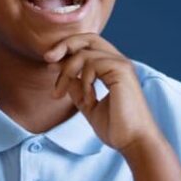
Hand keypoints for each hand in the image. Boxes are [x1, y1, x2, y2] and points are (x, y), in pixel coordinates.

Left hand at [45, 34, 161, 152]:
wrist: (133, 142)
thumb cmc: (116, 128)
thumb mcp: (89, 105)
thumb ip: (78, 89)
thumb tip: (64, 75)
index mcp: (113, 68)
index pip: (89, 46)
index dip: (67, 51)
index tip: (49, 65)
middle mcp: (119, 62)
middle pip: (88, 38)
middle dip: (64, 45)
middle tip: (47, 60)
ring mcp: (122, 65)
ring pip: (84, 53)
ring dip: (67, 73)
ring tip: (61, 94)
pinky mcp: (122, 71)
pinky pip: (92, 65)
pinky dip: (83, 81)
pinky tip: (88, 99)